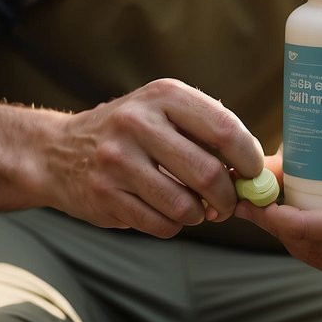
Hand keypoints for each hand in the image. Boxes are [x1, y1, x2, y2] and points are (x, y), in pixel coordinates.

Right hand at [46, 78, 266, 237]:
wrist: (59, 151)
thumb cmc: (131, 133)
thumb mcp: (164, 113)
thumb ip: (210, 134)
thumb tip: (262, 173)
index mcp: (162, 95)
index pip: (224, 129)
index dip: (248, 159)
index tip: (253, 175)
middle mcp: (137, 122)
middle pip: (208, 173)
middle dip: (227, 197)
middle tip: (227, 204)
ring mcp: (116, 159)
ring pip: (185, 206)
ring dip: (199, 215)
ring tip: (195, 209)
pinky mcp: (103, 193)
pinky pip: (160, 225)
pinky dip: (173, 226)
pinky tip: (166, 213)